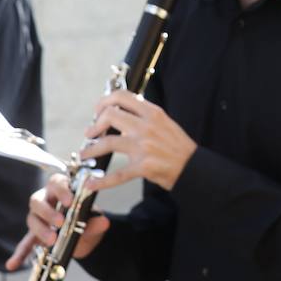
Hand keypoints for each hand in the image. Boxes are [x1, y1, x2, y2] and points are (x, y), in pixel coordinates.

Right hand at [5, 173, 110, 270]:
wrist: (87, 237)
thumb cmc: (88, 221)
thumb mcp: (95, 221)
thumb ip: (97, 222)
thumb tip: (103, 222)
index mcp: (61, 191)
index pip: (56, 183)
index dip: (61, 189)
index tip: (69, 200)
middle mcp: (45, 202)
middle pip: (37, 201)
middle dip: (48, 212)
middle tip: (60, 222)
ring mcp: (37, 219)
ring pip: (31, 220)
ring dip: (40, 230)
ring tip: (52, 240)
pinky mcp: (34, 236)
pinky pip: (25, 244)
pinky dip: (19, 254)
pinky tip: (13, 264)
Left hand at [78, 90, 196, 191]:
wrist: (194, 168)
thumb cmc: (179, 147)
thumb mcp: (165, 123)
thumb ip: (145, 116)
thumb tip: (121, 113)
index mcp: (153, 113)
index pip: (122, 96)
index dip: (104, 102)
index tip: (99, 111)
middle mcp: (147, 127)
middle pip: (109, 115)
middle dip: (95, 124)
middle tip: (91, 133)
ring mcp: (144, 147)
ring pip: (107, 143)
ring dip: (91, 150)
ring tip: (86, 154)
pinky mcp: (143, 167)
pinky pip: (117, 174)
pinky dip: (101, 181)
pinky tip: (92, 183)